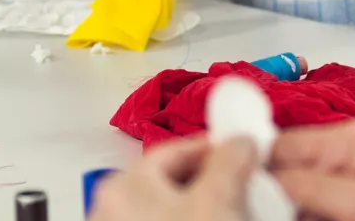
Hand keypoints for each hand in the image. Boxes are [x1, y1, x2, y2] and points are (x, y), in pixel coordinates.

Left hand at [90, 136, 257, 220]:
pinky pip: (165, 220)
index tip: (240, 149)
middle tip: (242, 184)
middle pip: (171, 180)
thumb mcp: (214, 202)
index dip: (212, 147)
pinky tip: (214, 220)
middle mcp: (112, 207)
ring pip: (169, 206)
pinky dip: (190, 218)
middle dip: (209, 179)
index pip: (173, 149)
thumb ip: (229, 163)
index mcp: (122, 184)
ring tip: (233, 209)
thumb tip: (240, 142)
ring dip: (201, 203)